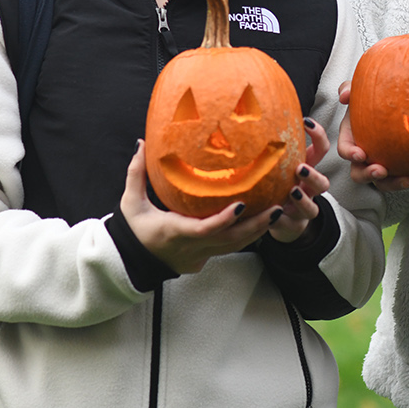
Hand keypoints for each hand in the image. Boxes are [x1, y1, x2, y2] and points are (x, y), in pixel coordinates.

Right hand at [120, 140, 276, 273]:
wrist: (135, 263)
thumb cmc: (134, 230)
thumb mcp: (130, 204)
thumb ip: (136, 174)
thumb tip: (141, 144)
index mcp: (175, 231)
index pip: (203, 230)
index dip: (223, 220)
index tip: (241, 204)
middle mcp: (192, 246)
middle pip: (230, 240)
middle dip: (256, 225)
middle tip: (278, 208)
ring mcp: (201, 255)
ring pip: (235, 246)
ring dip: (258, 230)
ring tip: (278, 212)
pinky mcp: (205, 258)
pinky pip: (231, 248)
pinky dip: (248, 236)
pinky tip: (263, 222)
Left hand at [267, 118, 330, 242]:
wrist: (279, 219)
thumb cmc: (276, 184)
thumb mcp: (276, 164)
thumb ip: (268, 145)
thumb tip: (245, 109)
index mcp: (307, 169)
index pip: (321, 149)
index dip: (318, 135)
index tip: (305, 121)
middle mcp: (309, 190)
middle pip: (323, 182)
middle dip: (313, 174)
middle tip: (299, 167)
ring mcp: (303, 209)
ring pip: (312, 207)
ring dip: (303, 199)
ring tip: (291, 191)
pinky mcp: (292, 226)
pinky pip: (291, 224)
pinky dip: (281, 220)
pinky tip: (272, 214)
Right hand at [336, 80, 408, 191]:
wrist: (405, 106)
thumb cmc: (377, 98)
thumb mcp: (361, 90)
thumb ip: (349, 88)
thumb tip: (344, 97)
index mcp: (352, 137)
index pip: (344, 149)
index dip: (350, 153)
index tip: (361, 154)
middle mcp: (365, 154)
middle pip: (358, 172)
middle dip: (368, 174)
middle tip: (382, 171)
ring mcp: (380, 164)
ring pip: (382, 183)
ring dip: (394, 183)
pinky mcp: (397, 171)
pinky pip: (401, 182)